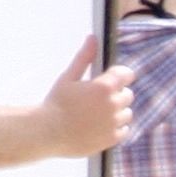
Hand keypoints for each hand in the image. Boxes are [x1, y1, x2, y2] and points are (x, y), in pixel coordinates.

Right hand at [40, 36, 134, 157]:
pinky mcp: (113, 138)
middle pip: (128, 94)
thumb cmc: (56, 103)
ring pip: (127, 113)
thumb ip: (84, 58)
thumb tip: (93, 38)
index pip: (127, 74)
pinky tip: (100, 125)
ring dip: (117, 111)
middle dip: (116, 93)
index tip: (111, 77)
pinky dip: (116, 127)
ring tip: (97, 113)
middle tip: (97, 98)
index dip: (119, 74)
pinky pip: (124, 129)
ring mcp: (114, 123)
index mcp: (104, 87)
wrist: (47, 133)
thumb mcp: (68, 77)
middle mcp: (113, 105)